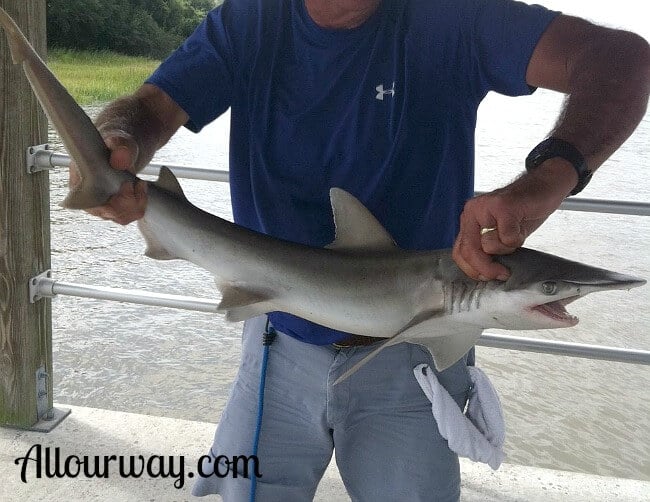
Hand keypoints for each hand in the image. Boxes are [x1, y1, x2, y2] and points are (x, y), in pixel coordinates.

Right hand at [68, 132, 147, 224]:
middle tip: (135, 183)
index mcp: (80, 182)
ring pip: (121, 217)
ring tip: (139, 183)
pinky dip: (140, 203)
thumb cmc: (115, 142)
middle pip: (108, 214)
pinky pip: (130, 214)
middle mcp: (89, 196)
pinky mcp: (117, 206)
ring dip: (136, 203)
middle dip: (127, 202)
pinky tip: (141, 188)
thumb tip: (119, 160)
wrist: (125, 145)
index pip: (89, 205)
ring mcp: (104, 203)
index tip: (126, 185)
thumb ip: (120, 147)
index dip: (108, 203)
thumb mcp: (119, 139)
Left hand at [452, 159, 577, 280]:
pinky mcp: (504, 207)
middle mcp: (472, 212)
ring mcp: (486, 208)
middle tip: (502, 274)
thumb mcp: (500, 233)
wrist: (545, 187)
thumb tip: (481, 274)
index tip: (486, 278)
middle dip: (486, 268)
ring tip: (516, 235)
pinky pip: (508, 238)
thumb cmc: (524, 211)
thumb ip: (487, 248)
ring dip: (507, 249)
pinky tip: (522, 227)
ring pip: (489, 246)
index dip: (471, 270)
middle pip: (469, 251)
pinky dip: (518, 240)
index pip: (459, 252)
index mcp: (469, 219)